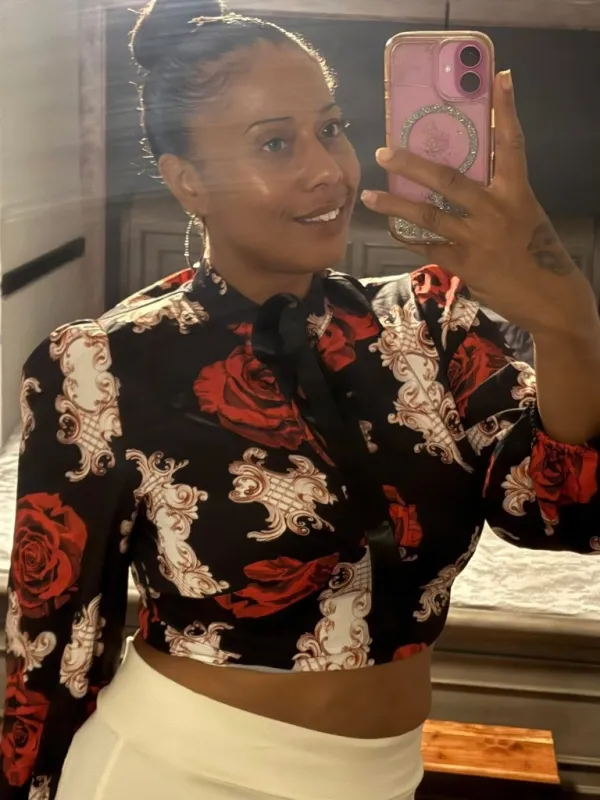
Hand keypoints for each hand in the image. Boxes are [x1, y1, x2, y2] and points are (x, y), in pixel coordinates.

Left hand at [361, 71, 597, 338]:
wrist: (550, 298)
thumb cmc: (535, 253)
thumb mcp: (524, 215)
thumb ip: (496, 197)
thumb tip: (461, 183)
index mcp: (517, 192)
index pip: (512, 143)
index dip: (506, 109)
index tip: (500, 76)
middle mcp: (497, 209)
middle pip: (449, 179)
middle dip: (412, 165)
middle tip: (384, 152)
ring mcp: (479, 238)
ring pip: (429, 216)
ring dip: (396, 205)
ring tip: (370, 196)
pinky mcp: (467, 265)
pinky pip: (429, 247)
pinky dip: (409, 238)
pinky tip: (391, 230)